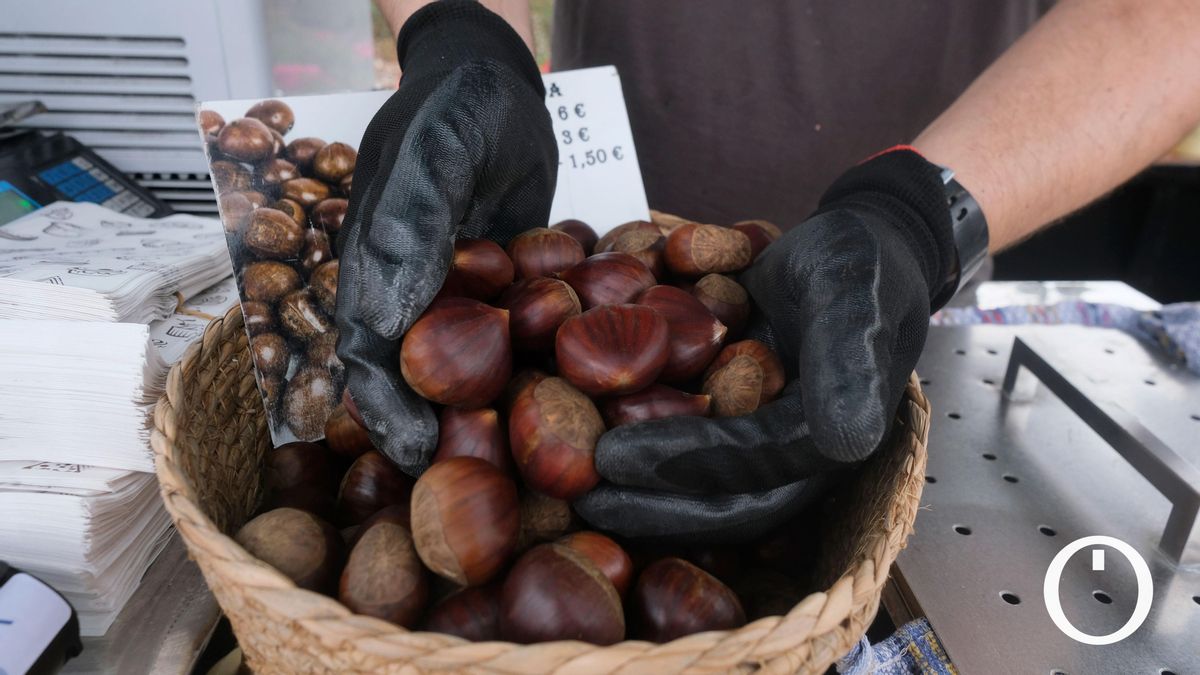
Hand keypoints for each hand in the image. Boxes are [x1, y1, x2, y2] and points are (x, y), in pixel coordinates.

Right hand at [335, 0, 555, 474]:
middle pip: (420, 377)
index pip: (371, 358)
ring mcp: (465, 294)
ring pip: (472, 368)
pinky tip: (570, 396)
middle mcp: (417, 293)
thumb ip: (407, 230)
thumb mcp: (428, 158)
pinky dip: (535, 367)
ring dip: (492, 408)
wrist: (502, 83)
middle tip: (478, 475)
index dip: (388, 412)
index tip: (419, 455)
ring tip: (527, 452)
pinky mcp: (512, 288)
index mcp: (377, 273)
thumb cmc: (454, 110)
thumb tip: (383, 320)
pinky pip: (519, 338)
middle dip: (440, 428)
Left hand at [574, 149, 957, 541]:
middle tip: (581, 499)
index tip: (611, 459)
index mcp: (829, 436)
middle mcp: (796, 457)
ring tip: (576, 492)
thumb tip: (848, 442)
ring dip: (642, 498)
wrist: (859, 248)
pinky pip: (692, 461)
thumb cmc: (860, 263)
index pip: (748, 465)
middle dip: (651, 507)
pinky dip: (644, 461)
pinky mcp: (742, 427)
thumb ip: (850, 359)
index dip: (680, 465)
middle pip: (722, 503)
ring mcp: (766, 445)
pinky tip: (588, 450)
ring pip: (704, 495)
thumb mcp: (856, 294)